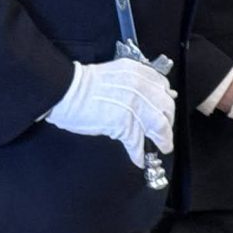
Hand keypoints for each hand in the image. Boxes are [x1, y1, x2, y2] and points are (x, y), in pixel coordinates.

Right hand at [45, 56, 174, 168]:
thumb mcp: (116, 74)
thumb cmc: (83, 84)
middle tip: (166, 134)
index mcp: (138, 73)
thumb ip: (135, 83)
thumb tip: (151, 99)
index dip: (167, 104)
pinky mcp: (123, 123)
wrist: (64, 90)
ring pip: (158, 126)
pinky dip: (139, 153)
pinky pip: (137, 141)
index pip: (164, 89)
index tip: (166, 113)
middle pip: (166, 108)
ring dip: (162, 140)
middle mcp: (140, 87)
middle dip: (168, 124)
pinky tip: (139, 160)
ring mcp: (133, 105)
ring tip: (162, 148)